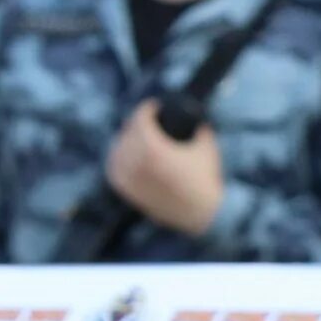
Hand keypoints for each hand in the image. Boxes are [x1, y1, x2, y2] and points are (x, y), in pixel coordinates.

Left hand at [103, 100, 224, 234]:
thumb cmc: (206, 178)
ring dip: (125, 140)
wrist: (203, 214)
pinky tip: (122, 155)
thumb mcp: (205, 145)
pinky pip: (114, 170)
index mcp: (153, 149)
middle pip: (127, 133)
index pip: (140, 119)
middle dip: (137, 123)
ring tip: (136, 136)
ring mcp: (130, 178)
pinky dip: (117, 160)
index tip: (155, 106)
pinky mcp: (129, 192)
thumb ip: (196, 126)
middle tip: (147, 119)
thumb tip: (191, 114)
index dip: (147, 109)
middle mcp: (136, 163)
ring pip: (117, 150)